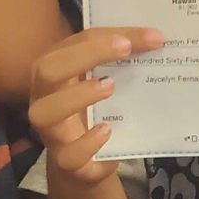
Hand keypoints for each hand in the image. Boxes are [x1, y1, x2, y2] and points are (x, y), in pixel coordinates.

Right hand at [28, 26, 162, 185]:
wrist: (87, 160)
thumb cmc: (95, 110)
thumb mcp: (104, 80)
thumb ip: (121, 59)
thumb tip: (155, 39)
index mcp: (54, 70)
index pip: (73, 44)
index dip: (104, 38)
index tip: (141, 37)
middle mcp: (44, 97)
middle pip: (47, 70)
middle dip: (85, 55)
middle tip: (124, 49)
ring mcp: (50, 131)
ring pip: (46, 112)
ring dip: (78, 96)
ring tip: (110, 86)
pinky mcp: (65, 161)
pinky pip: (68, 154)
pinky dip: (88, 142)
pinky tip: (108, 130)